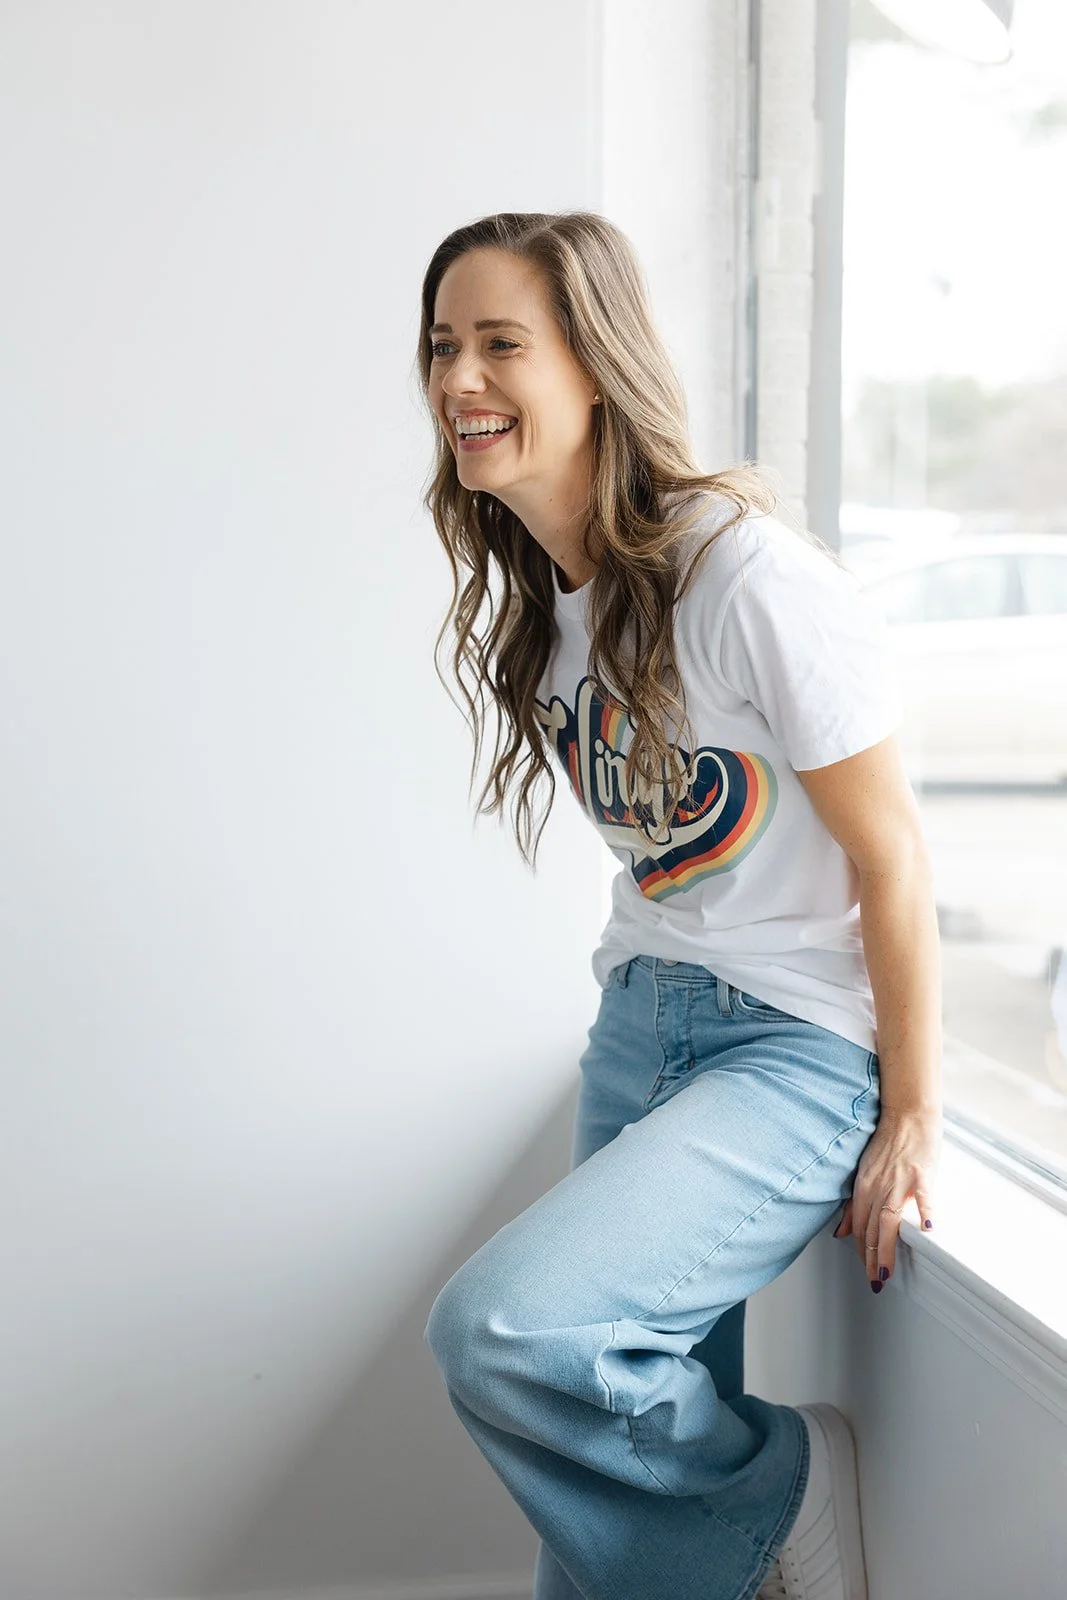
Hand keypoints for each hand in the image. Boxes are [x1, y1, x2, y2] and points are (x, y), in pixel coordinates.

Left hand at [832, 1105, 942, 1289]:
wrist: (907, 1114)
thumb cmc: (889, 1143)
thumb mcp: (864, 1173)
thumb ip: (854, 1204)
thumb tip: (841, 1231)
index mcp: (863, 1188)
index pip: (859, 1228)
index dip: (862, 1252)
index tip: (867, 1270)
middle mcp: (876, 1187)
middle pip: (871, 1230)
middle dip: (871, 1260)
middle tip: (876, 1282)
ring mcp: (898, 1181)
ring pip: (888, 1222)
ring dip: (886, 1250)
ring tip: (887, 1272)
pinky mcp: (920, 1174)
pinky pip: (922, 1197)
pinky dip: (924, 1214)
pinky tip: (928, 1231)